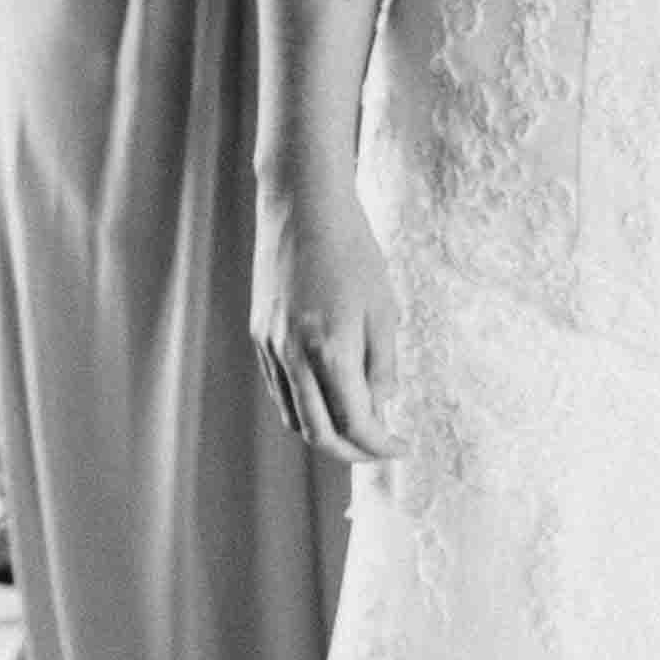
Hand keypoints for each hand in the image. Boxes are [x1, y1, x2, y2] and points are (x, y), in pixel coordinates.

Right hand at [251, 179, 408, 461]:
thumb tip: (380, 408)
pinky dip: (304, 408)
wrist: (303, 208)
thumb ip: (382, 365)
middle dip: (352, 451)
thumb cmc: (353, 251)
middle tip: (378, 449)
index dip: (380, 444)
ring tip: (355, 428)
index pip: (355, 422)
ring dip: (325, 434)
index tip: (400, 446)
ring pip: (294, 416)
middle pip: (319, 433)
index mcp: (331, 350)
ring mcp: (271, 347)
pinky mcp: (259, 335)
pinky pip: (280, 390)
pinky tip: (327, 399)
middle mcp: (293, 356)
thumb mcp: (383, 309)